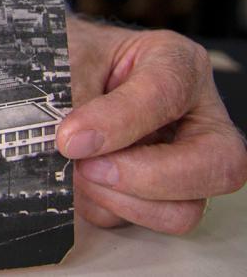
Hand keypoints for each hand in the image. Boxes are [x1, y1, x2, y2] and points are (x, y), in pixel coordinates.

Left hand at [60, 16, 246, 233]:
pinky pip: (142, 222)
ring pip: (184, 208)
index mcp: (178, 63)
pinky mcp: (156, 193)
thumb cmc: (76, 56)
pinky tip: (79, 183)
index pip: (167, 94)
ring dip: (122, 201)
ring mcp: (183, 161)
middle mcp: (195, 115)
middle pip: (217, 165)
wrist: (61, 69)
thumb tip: (69, 144)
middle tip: (86, 167)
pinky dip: (104, 208)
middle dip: (146, 177)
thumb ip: (74, 96)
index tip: (70, 138)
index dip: (118, 122)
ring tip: (78, 174)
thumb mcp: (72, 57)